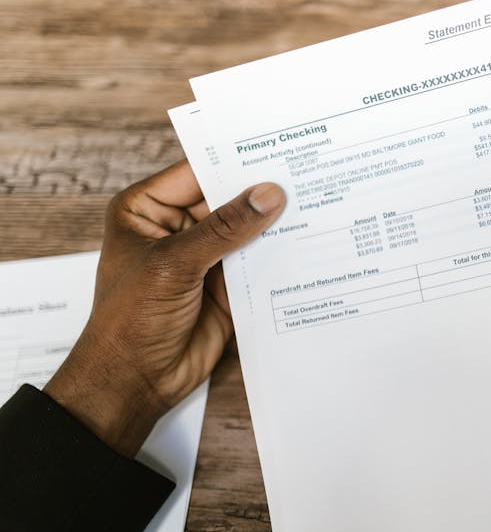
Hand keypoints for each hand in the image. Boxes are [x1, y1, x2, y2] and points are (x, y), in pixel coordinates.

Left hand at [44, 161, 284, 456]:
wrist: (135, 381)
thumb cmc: (130, 320)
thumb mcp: (174, 265)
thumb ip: (224, 229)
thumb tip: (268, 195)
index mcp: (147, 209)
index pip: (197, 172)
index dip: (234, 162)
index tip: (277, 150)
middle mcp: (176, 228)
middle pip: (227, 199)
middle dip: (262, 193)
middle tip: (307, 176)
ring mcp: (204, 257)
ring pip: (247, 231)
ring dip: (276, 225)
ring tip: (320, 204)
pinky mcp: (227, 285)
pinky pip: (258, 262)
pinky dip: (281, 256)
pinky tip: (312, 243)